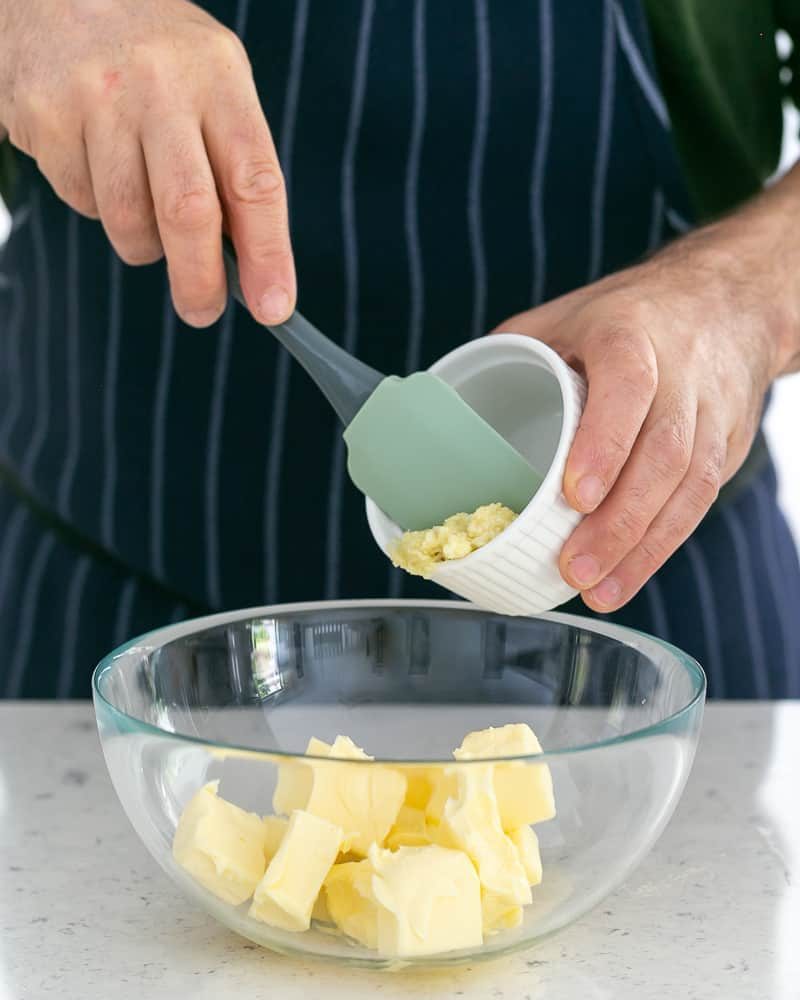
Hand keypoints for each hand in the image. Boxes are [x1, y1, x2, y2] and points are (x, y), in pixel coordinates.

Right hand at [0, 0, 293, 326]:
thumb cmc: (155, 61)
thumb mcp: (212, 86)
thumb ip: (234, 165)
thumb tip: (252, 268)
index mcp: (219, 74)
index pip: (255, 180)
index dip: (269, 254)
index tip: (275, 306)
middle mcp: (161, 81)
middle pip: (188, 212)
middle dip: (200, 280)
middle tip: (202, 311)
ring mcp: (97, 97)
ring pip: (130, 221)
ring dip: (144, 243)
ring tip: (145, 210)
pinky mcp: (46, 117)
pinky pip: (82, 202)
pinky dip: (98, 207)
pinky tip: (98, 162)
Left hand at [494, 167, 799, 611]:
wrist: (722, 303)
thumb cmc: (627, 316)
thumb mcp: (562, 317)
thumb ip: (512, 354)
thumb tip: (441, 407)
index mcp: (630, 336)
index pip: (627, 387)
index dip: (604, 443)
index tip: (574, 496)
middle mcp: (680, 375)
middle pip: (661, 454)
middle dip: (619, 520)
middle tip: (573, 569)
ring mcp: (708, 414)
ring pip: (688, 487)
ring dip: (642, 548)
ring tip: (597, 591)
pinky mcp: (725, 446)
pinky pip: (699, 502)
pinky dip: (661, 547)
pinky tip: (625, 579)